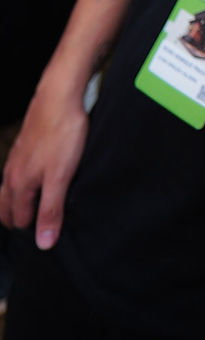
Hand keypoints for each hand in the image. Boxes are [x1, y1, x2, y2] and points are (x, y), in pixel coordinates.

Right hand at [0, 76, 89, 248]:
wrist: (59, 95)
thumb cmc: (62, 134)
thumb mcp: (61, 177)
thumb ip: (51, 210)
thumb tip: (43, 243)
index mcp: (19, 184)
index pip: (19, 220)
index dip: (33, 230)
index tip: (48, 235)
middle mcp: (13, 172)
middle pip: (7, 207)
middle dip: (18, 220)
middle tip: (35, 227)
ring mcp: (17, 157)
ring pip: (10, 188)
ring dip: (19, 201)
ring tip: (32, 209)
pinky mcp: (26, 144)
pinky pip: (18, 171)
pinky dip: (23, 183)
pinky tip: (35, 179)